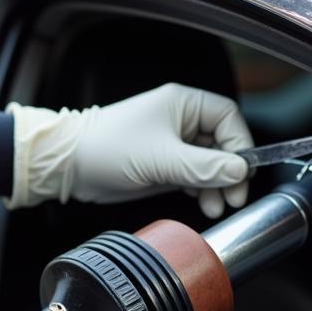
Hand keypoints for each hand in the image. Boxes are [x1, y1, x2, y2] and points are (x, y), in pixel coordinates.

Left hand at [7, 83, 252, 217]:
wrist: (70, 166)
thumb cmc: (107, 149)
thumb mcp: (161, 159)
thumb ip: (203, 166)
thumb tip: (239, 170)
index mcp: (182, 104)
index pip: (228, 118)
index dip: (239, 145)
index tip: (241, 172)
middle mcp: (181, 121)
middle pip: (222, 144)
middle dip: (229, 172)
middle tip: (234, 196)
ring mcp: (173, 145)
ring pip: (210, 163)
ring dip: (217, 185)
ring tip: (216, 206)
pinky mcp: (164, 166)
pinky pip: (194, 176)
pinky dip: (202, 190)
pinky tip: (202, 202)